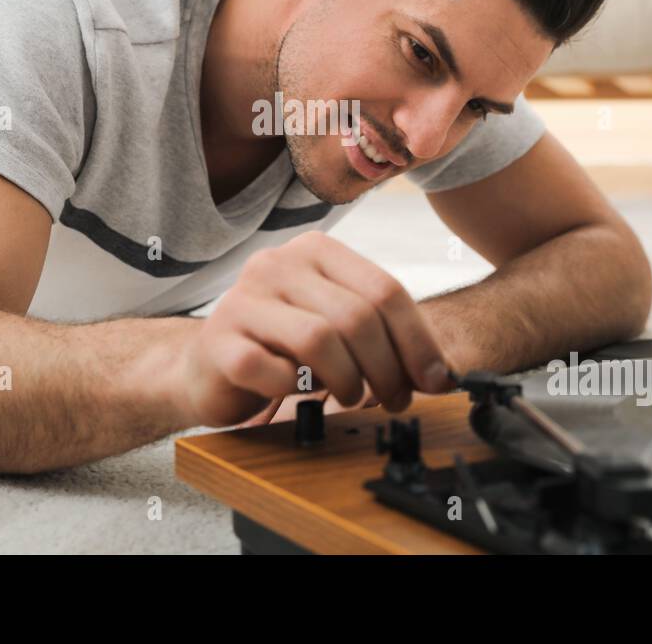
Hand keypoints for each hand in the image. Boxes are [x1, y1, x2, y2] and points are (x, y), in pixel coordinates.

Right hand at [176, 231, 454, 428]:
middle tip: (395, 400)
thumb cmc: (282, 347)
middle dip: (388, 368)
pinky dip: (294, 390)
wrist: (209, 367)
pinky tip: (296, 392)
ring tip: (351, 397)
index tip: (435, 381)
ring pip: (320, 339)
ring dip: (348, 381)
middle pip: (357, 316)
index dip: (418, 341)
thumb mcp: (337, 327)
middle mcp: (277, 263)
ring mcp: (244, 298)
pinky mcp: (219, 338)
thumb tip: (442, 374)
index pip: (385, 290)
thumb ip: (384, 336)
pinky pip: (271, 369)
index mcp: (316, 250)